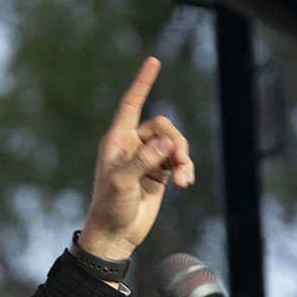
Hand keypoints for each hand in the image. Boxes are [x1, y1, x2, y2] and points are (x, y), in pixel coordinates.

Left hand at [78, 57, 194, 260]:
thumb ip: (144, 161)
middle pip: (163, 127)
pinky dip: (185, 169)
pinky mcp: (158, 174)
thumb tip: (167, 144)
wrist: (115, 235)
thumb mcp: (123, 183)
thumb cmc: (110, 208)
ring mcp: (146, 159)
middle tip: (180, 163)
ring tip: (184, 179)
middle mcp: (131, 146)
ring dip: (183, 159)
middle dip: (175, 142)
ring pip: (174, 144)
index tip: (153, 61)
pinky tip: (186, 183)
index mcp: (116, 141)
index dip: (142, 83)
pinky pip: (178, 161)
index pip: (131, 104)